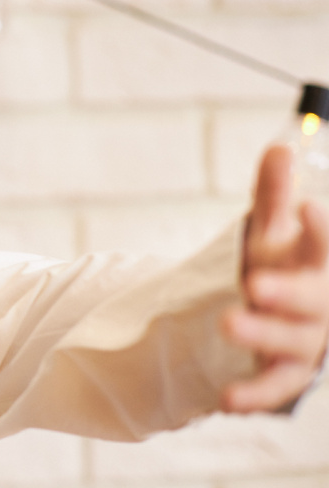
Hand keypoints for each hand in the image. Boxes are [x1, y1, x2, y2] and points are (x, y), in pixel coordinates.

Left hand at [220, 144, 328, 412]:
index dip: (319, 230)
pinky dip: (256, 394)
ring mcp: (307, 340)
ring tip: (227, 323)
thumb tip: (281, 147)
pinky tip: (229, 399)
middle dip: (289, 293)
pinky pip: (276, 387)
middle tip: (255, 284)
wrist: (281, 313)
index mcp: (319, 263)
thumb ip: (273, 193)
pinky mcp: (288, 373)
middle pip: (315, 299)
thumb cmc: (282, 264)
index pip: (324, 247)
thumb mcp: (272, 229)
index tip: (306, 207)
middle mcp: (321, 303)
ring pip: (295, 342)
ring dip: (264, 335)